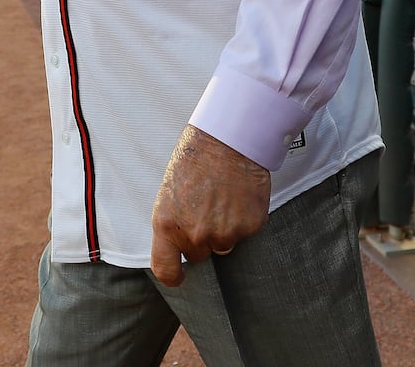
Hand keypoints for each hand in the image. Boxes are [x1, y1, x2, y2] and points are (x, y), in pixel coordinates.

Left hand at [150, 125, 269, 286]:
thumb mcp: (170, 191)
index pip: (165, 269)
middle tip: (207, 208)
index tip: (179, 276)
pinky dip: (244, 218)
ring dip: (225, 228)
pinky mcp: (249, 227)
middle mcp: (195, 234)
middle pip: (199, 255)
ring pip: (224, 244)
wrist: (228, 138)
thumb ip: (174, 221)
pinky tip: (239, 195)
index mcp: (167, 224)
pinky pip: (245, 232)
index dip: (173, 276)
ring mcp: (224, 233)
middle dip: (203, 239)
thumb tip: (180, 241)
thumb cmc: (195, 157)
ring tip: (223, 197)